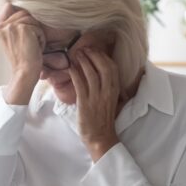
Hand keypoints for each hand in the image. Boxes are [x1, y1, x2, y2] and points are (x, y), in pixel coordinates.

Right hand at [0, 2, 45, 103]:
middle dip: (31, 26)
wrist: (24, 72)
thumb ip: (14, 24)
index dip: (19, 12)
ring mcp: (11, 26)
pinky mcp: (22, 29)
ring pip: (32, 18)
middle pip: (24, 12)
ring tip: (32, 45)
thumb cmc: (23, 58)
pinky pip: (38, 27)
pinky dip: (41, 37)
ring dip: (37, 32)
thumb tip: (21, 8)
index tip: (25, 27)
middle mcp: (1, 25)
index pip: (9, 6)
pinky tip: (35, 48)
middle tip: (29, 43)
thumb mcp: (13, 39)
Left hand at [69, 47, 121, 161]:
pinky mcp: (85, 103)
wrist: (100, 137)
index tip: (95, 50)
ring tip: (76, 54)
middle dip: (94, 55)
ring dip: (84, 62)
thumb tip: (102, 75)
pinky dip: (75, 74)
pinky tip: (70, 68)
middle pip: (103, 67)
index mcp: (115, 90)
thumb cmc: (105, 119)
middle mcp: (108, 92)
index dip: (103, 56)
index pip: (112, 68)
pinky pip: (80, 84)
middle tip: (84, 48)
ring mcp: (96, 97)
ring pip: (92, 74)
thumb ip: (109, 88)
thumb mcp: (112, 101)